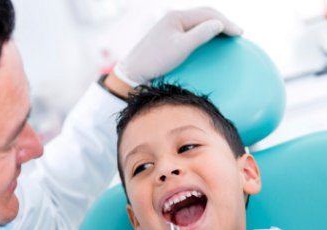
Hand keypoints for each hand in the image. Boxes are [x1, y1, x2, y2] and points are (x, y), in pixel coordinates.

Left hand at [114, 8, 242, 87]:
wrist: (133, 72)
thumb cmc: (155, 62)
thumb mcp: (180, 49)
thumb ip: (200, 35)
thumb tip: (219, 24)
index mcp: (176, 16)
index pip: (208, 14)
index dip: (226, 23)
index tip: (240, 34)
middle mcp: (173, 17)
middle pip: (204, 14)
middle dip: (223, 22)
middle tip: (238, 33)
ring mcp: (170, 27)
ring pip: (198, 22)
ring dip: (214, 27)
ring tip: (228, 36)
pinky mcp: (168, 37)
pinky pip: (191, 31)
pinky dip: (204, 34)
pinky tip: (210, 44)